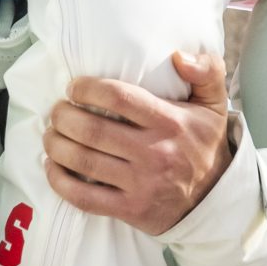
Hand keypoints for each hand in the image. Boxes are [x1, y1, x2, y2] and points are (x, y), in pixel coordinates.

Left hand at [42, 50, 234, 235]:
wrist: (214, 197)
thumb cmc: (205, 144)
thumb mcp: (215, 103)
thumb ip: (207, 70)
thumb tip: (179, 56)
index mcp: (171, 121)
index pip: (119, 98)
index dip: (88, 89)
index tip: (75, 87)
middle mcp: (154, 152)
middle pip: (92, 130)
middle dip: (64, 116)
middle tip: (57, 110)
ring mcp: (140, 183)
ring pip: (83, 161)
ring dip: (56, 145)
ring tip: (51, 134)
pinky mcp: (129, 209)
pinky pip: (83, 196)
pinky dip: (59, 181)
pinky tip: (52, 167)